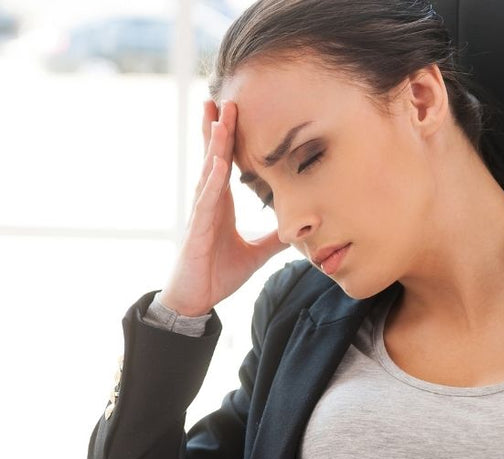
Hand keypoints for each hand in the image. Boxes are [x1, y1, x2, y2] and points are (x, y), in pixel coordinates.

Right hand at [159, 98, 290, 315]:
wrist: (195, 300)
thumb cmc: (216, 275)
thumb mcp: (254, 255)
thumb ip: (271, 240)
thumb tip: (294, 231)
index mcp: (221, 205)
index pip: (226, 164)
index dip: (230, 139)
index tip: (235, 111)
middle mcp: (209, 203)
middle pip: (214, 158)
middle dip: (219, 129)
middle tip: (226, 97)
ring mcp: (201, 215)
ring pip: (208, 173)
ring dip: (213, 146)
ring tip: (219, 119)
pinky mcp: (196, 231)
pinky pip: (205, 202)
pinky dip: (212, 182)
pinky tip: (217, 164)